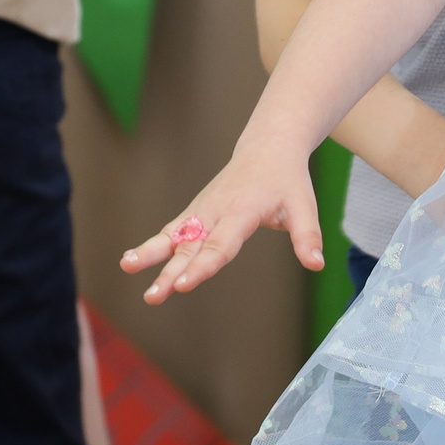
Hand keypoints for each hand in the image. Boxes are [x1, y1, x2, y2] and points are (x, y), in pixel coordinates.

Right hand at [119, 144, 322, 303]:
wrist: (267, 149)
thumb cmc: (286, 181)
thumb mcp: (303, 205)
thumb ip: (307, 236)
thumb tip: (317, 264)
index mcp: (242, 210)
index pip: (220, 244)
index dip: (202, 265)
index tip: (183, 285)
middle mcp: (215, 211)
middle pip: (190, 245)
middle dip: (170, 271)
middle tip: (154, 295)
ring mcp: (201, 211)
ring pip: (173, 236)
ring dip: (150, 254)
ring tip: (127, 267)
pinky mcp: (194, 213)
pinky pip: (171, 231)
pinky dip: (152, 245)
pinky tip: (131, 261)